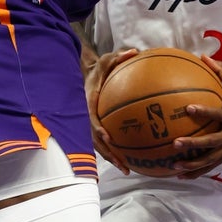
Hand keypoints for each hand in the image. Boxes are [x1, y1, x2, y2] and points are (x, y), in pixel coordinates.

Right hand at [85, 48, 138, 173]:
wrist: (86, 75)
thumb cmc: (98, 69)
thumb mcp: (106, 59)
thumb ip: (118, 56)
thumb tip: (134, 51)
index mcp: (89, 104)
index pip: (92, 120)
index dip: (99, 131)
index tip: (109, 138)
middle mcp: (87, 118)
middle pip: (95, 141)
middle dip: (108, 154)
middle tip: (123, 165)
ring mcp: (90, 125)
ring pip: (99, 146)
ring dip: (111, 158)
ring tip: (127, 169)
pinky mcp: (96, 128)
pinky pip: (104, 142)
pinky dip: (114, 152)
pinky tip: (129, 159)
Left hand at [171, 56, 221, 178]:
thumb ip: (221, 72)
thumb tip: (203, 56)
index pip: (219, 114)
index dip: (205, 112)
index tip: (188, 108)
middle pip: (213, 142)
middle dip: (195, 144)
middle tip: (176, 143)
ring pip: (211, 160)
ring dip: (193, 165)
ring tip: (174, 166)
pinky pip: (210, 166)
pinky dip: (196, 172)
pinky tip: (180, 174)